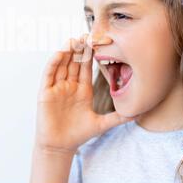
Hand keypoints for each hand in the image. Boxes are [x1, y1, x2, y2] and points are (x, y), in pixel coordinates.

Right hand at [34, 34, 133, 153]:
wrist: (60, 147)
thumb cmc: (78, 135)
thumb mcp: (102, 124)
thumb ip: (118, 117)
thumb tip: (137, 114)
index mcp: (82, 90)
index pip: (86, 68)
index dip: (90, 55)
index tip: (97, 42)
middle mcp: (69, 86)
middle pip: (74, 62)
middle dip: (79, 49)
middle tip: (86, 35)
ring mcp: (57, 88)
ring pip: (62, 65)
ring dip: (66, 52)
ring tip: (73, 39)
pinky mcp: (46, 92)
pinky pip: (49, 74)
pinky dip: (54, 63)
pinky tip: (60, 53)